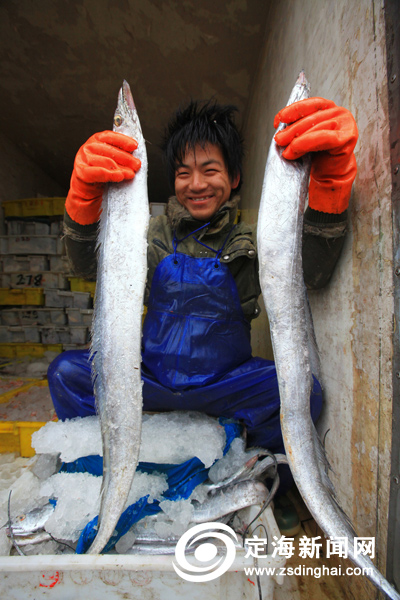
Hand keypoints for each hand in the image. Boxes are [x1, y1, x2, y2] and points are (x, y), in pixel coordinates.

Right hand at [65, 131, 140, 224]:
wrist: (87, 193)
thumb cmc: (101, 176)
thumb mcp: (111, 163)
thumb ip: (120, 157)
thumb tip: (135, 157)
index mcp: (96, 141)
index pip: (109, 136)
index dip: (123, 140)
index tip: (135, 146)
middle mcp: (88, 148)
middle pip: (109, 150)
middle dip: (126, 158)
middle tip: (137, 165)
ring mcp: (82, 159)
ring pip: (105, 161)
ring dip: (121, 168)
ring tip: (131, 174)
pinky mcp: (81, 172)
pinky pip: (97, 172)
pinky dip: (110, 174)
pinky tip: (119, 177)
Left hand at [274, 98, 357, 213]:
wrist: (330, 173)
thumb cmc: (318, 154)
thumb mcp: (304, 137)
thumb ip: (296, 129)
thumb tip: (279, 127)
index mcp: (328, 108)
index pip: (310, 104)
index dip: (294, 110)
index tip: (279, 119)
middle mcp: (339, 113)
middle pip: (312, 118)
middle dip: (292, 129)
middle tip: (279, 139)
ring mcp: (346, 124)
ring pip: (317, 128)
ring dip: (298, 140)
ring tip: (286, 150)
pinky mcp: (348, 137)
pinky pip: (325, 138)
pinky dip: (308, 143)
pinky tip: (295, 149)